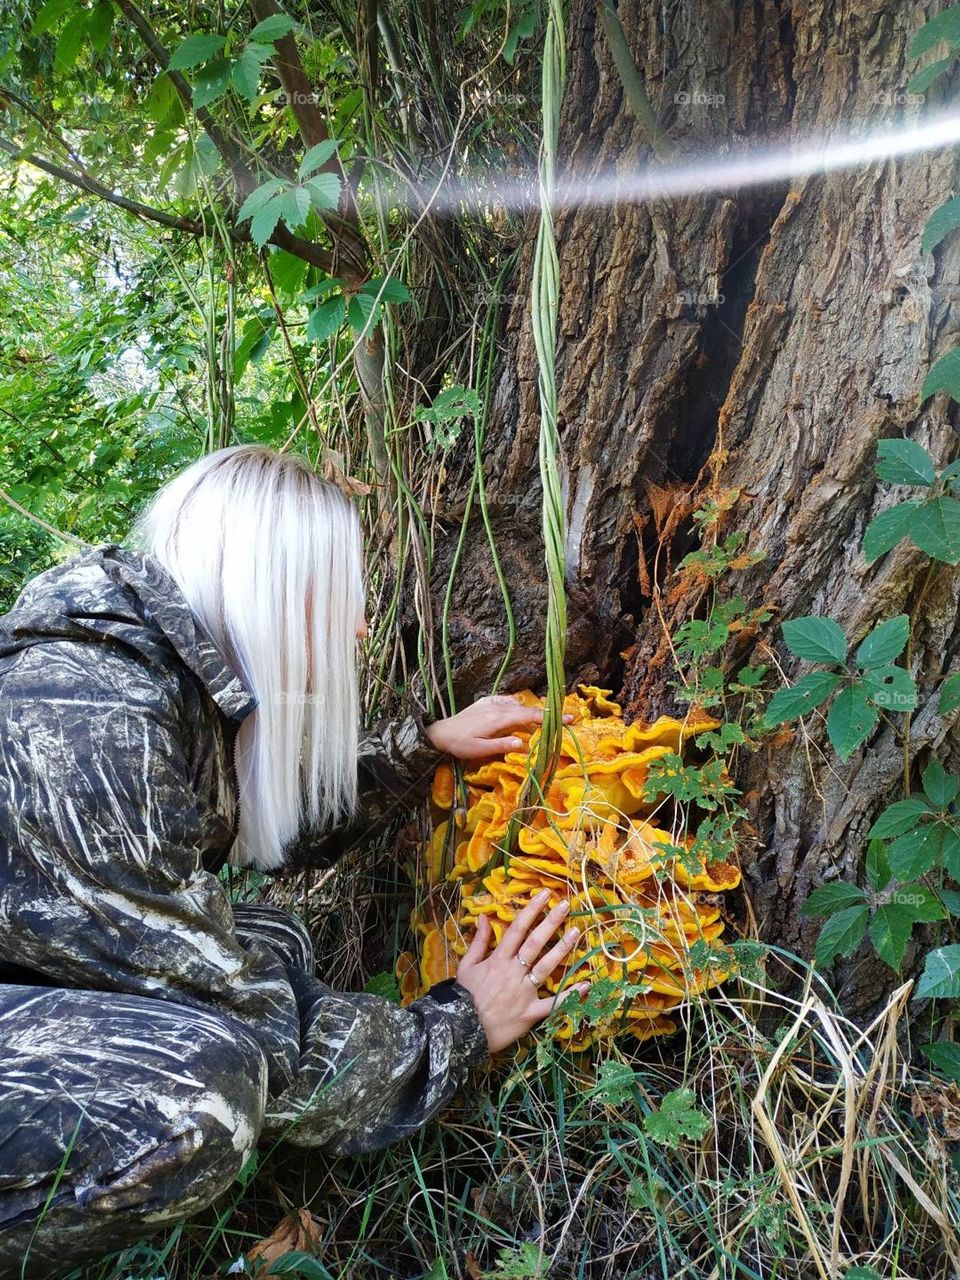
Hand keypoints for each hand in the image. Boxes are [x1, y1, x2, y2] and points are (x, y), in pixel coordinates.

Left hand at [425, 694, 572, 760]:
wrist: (439, 732)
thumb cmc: (460, 744)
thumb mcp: (480, 750)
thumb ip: (502, 745)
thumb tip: (524, 743)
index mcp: (498, 718)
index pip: (529, 716)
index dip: (549, 718)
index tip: (568, 719)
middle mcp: (497, 706)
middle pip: (527, 708)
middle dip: (546, 713)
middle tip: (565, 719)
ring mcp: (491, 702)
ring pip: (518, 703)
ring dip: (531, 710)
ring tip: (544, 719)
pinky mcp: (485, 702)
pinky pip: (506, 700)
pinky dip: (517, 705)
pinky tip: (518, 712)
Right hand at [455, 888, 589, 1052]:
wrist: (460, 1031)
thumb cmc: (463, 997)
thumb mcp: (466, 966)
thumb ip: (478, 942)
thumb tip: (483, 916)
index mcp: (497, 960)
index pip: (517, 929)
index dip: (531, 910)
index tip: (544, 894)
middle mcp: (512, 973)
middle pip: (534, 943)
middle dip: (550, 922)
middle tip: (565, 905)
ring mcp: (523, 993)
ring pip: (545, 967)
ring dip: (562, 949)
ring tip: (577, 932)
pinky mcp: (530, 1013)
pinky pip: (552, 1004)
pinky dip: (570, 996)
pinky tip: (586, 985)